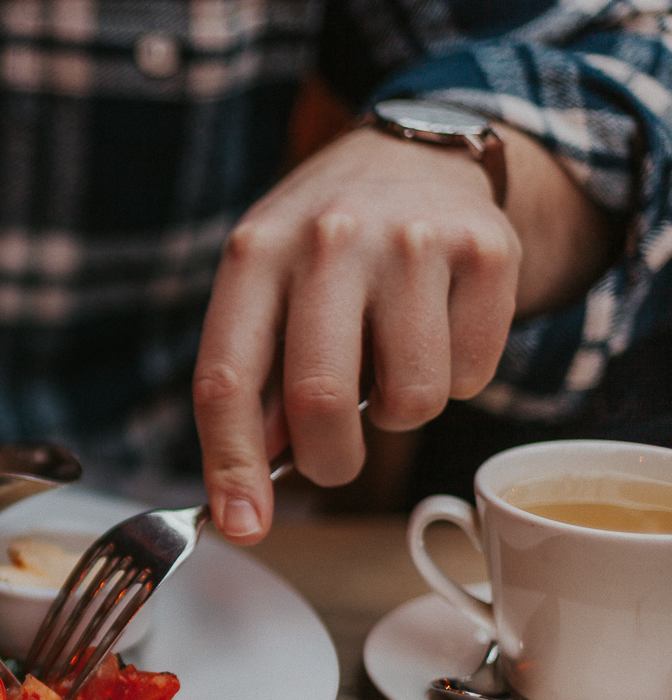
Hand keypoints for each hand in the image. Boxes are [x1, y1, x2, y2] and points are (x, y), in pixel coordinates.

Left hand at [193, 127, 520, 542]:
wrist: (414, 158)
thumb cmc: (320, 253)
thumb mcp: (262, 291)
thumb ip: (252, 384)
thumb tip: (244, 495)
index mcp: (253, 253)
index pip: (227, 379)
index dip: (230, 464)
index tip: (241, 526)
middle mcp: (329, 239)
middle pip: (320, 401)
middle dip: (328, 460)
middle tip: (335, 460)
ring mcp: (413, 240)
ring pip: (410, 401)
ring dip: (398, 414)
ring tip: (389, 365)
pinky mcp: (487, 250)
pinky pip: (472, 375)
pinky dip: (455, 379)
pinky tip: (435, 330)